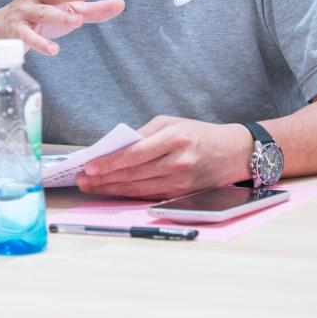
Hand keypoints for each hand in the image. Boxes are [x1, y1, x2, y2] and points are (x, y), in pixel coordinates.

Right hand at [0, 0, 124, 55]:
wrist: (2, 29)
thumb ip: (94, 9)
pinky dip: (40, 43)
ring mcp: (24, 11)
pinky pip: (27, 36)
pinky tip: (53, 50)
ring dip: (58, 16)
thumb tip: (121, 3)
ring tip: (76, 21)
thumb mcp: (68, 10)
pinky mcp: (16, 30)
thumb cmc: (41, 15)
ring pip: (42, 13)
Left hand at [75, 116, 251, 199]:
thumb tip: (116, 147)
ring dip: (111, 189)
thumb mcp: (172, 123)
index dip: (109, 163)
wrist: (234, 152)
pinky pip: (148, 195)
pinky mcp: (181, 193)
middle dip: (103, 178)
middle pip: (133, 174)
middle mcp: (178, 162)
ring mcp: (180, 181)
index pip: (135, 154)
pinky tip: (113, 190)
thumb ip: (144, 134)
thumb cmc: (199, 134)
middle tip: (82, 179)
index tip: (90, 166)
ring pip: (138, 188)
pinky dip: (128, 193)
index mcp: (174, 139)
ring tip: (91, 186)